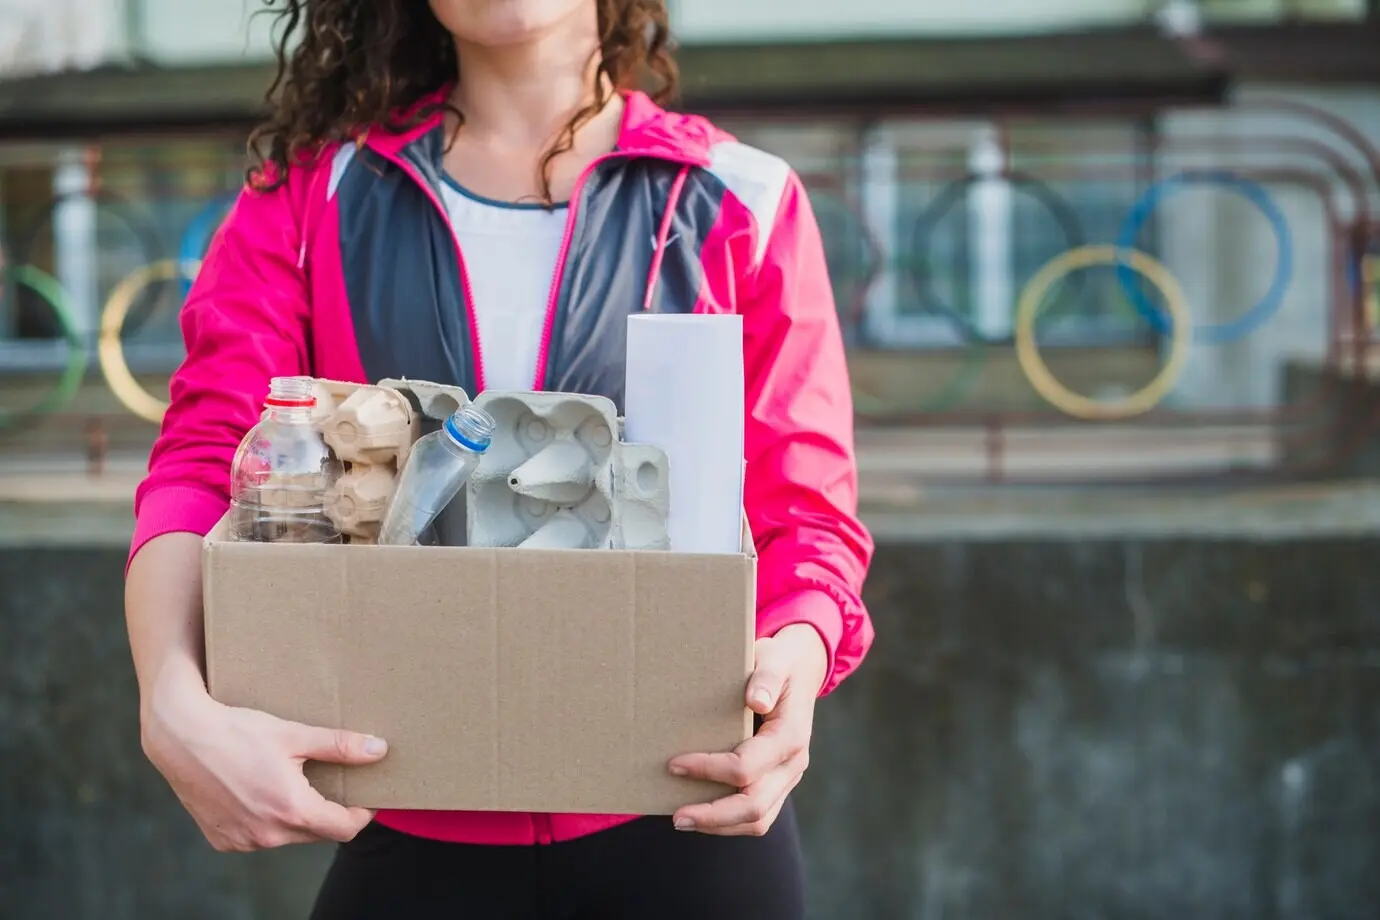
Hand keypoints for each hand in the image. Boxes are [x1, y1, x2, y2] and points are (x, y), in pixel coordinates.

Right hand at [141, 672, 387, 851]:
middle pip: (318, 833)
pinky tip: (262, 793)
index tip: (367, 799)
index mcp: (291, 810)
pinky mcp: (222, 839)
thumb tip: (380, 749)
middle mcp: (267, 834)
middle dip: (330, 813)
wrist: (180, 737)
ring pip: (288, 837)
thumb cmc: (238, 732)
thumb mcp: (295, 735)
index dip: (362, 814)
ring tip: (295, 784)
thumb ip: (340, 745)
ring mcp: (242, 840)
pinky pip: (258, 837)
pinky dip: (267, 821)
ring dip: (298, 817)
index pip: (345, 828)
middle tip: (333, 785)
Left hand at [667, 624, 827, 835]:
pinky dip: (728, 821)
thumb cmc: (779, 663)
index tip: (674, 763)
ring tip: (682, 819)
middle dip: (713, 815)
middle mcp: (793, 763)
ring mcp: (788, 778)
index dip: (708, 769)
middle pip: (755, 806)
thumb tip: (756, 701)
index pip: (746, 767)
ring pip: (758, 820)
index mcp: (790, 736)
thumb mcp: (773, 658)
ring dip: (719, 825)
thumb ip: (766, 677)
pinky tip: (701, 814)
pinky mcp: (779, 784)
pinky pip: (757, 815)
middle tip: (676, 816)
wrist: (800, 671)